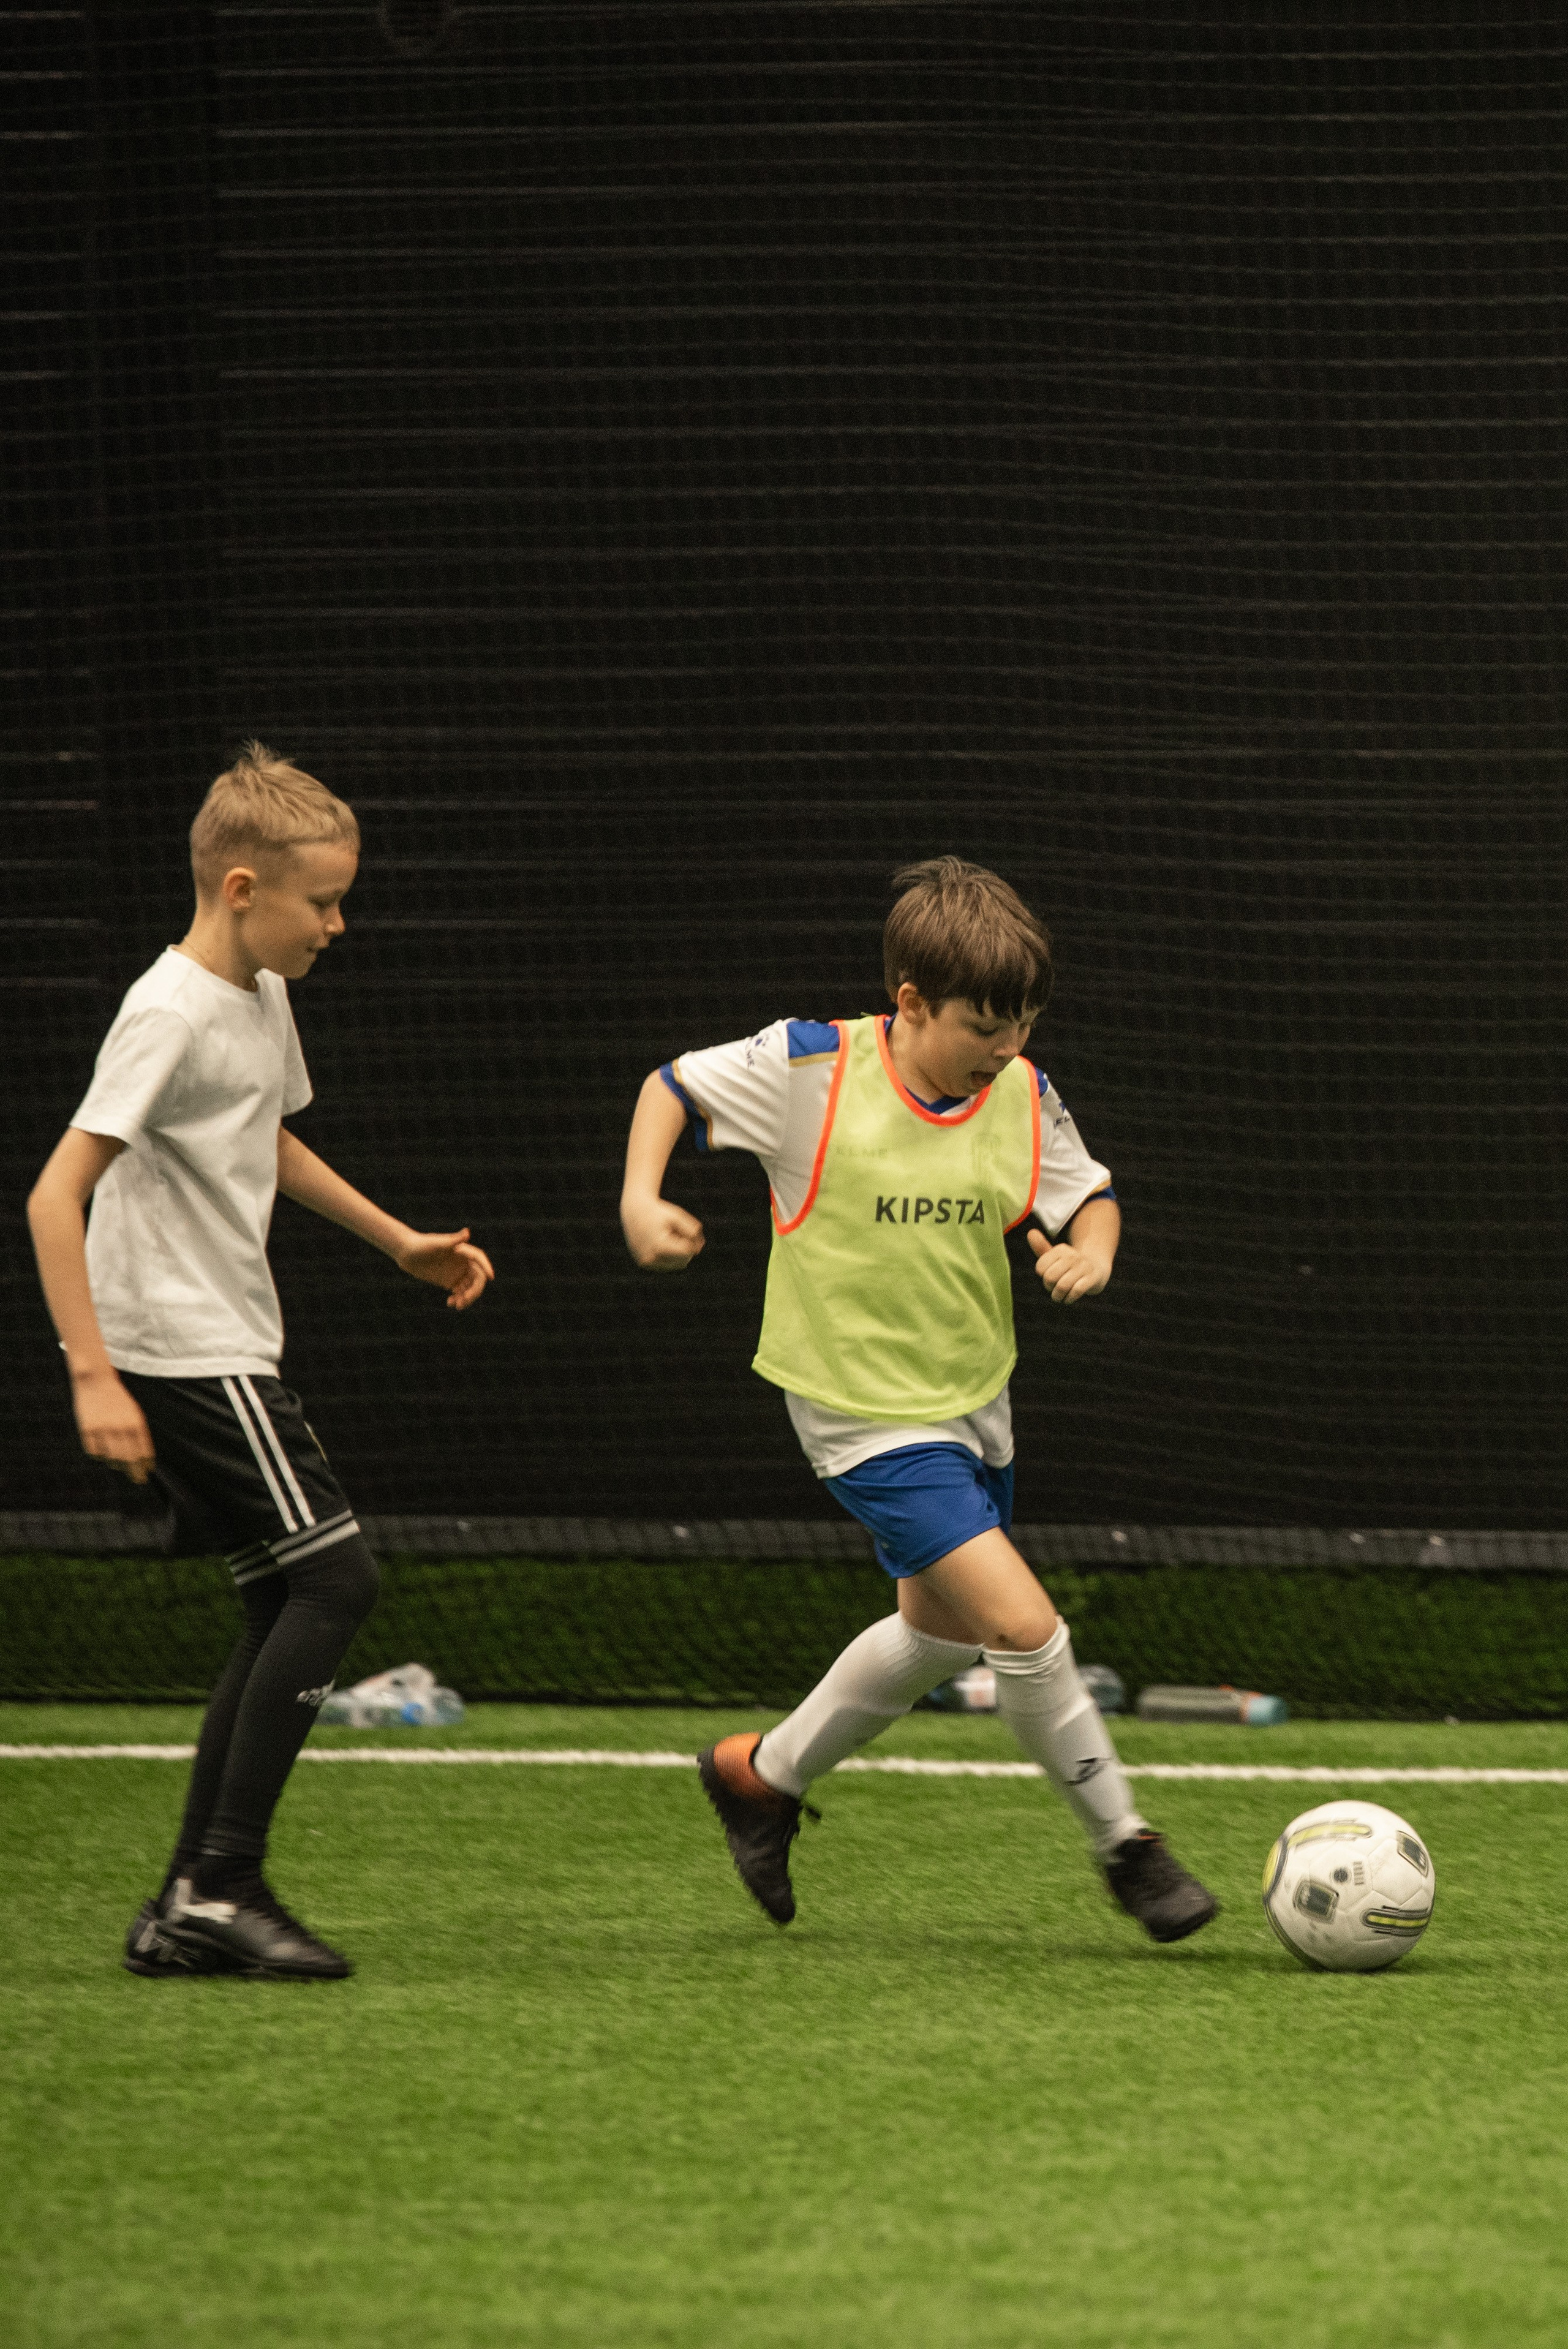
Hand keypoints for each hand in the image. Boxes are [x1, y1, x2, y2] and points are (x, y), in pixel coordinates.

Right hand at [72, 1365, 156, 1482]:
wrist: (96, 1381)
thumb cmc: (118, 1398)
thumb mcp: (134, 1412)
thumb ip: (139, 1433)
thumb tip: (143, 1457)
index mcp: (135, 1422)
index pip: (143, 1450)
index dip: (146, 1465)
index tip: (147, 1473)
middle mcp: (120, 1426)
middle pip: (129, 1458)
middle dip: (135, 1472)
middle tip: (138, 1479)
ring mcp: (102, 1428)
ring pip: (112, 1458)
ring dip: (118, 1465)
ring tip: (121, 1466)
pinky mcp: (87, 1429)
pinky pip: (94, 1452)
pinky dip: (100, 1456)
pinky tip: (103, 1454)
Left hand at [395, 1227, 494, 1309]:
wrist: (406, 1252)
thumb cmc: (421, 1244)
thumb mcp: (437, 1243)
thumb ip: (453, 1240)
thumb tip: (467, 1232)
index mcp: (462, 1251)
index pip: (479, 1259)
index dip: (486, 1267)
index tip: (491, 1278)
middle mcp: (461, 1262)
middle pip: (477, 1278)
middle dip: (474, 1290)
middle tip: (465, 1300)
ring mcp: (456, 1272)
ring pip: (469, 1288)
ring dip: (467, 1298)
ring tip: (457, 1305)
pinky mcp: (448, 1281)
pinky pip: (459, 1293)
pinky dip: (458, 1299)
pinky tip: (450, 1303)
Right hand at [622, 1194, 704, 1271]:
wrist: (633, 1210)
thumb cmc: (659, 1212)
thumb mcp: (678, 1216)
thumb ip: (692, 1231)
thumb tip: (698, 1250)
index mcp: (659, 1246)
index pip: (688, 1252)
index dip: (692, 1241)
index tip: (686, 1230)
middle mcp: (651, 1258)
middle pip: (684, 1261)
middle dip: (686, 1248)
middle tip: (677, 1232)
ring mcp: (646, 1263)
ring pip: (676, 1265)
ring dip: (679, 1253)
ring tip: (670, 1236)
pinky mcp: (643, 1264)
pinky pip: (666, 1265)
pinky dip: (669, 1256)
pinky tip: (663, 1242)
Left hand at [1027, 1228, 1111, 1304]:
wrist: (1098, 1267)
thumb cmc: (1070, 1264)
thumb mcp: (1056, 1255)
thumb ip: (1041, 1247)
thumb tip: (1031, 1232)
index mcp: (1061, 1249)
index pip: (1040, 1267)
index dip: (1042, 1276)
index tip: (1049, 1276)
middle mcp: (1072, 1256)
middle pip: (1050, 1277)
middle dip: (1049, 1287)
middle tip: (1054, 1288)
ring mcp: (1083, 1267)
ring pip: (1062, 1286)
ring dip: (1058, 1296)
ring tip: (1059, 1296)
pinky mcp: (1093, 1278)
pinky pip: (1076, 1291)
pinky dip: (1069, 1298)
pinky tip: (1069, 1298)